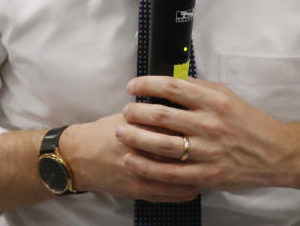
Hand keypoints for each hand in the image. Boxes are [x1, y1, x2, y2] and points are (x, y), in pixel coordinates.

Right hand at [63, 113, 200, 202]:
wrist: (81, 156)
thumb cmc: (106, 132)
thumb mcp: (129, 114)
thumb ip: (155, 111)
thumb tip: (183, 104)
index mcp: (143, 126)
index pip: (180, 125)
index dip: (199, 124)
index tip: (210, 122)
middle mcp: (145, 149)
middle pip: (186, 150)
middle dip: (205, 148)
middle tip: (218, 144)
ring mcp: (144, 173)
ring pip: (185, 175)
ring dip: (201, 171)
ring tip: (210, 164)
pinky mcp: (142, 191)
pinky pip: (175, 194)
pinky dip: (190, 188)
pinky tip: (196, 181)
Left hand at [117, 76, 291, 191]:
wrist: (275, 153)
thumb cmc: (248, 122)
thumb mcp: (227, 96)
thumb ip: (199, 88)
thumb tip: (170, 79)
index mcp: (214, 101)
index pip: (172, 87)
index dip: (146, 84)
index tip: (132, 86)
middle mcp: (210, 124)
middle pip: (162, 116)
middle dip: (136, 112)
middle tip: (125, 110)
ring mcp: (208, 151)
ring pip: (162, 144)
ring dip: (136, 137)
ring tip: (121, 132)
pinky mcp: (207, 174)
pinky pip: (170, 172)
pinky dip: (147, 166)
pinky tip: (131, 159)